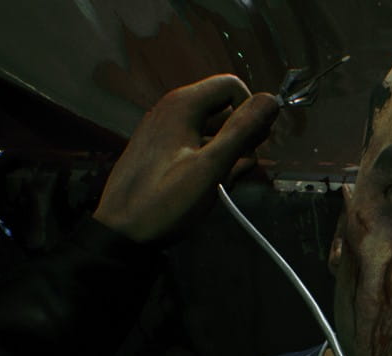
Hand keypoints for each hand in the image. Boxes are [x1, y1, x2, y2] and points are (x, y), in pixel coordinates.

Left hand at [92, 74, 278, 243]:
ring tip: (223, 183)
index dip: (250, 109)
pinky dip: (210, 161)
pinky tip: (211, 186)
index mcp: (182, 105)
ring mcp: (165, 131)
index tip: (253, 142)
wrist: (120, 233)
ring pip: (212, 130)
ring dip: (228, 153)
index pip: (231, 85)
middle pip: (223, 108)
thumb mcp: (210, 167)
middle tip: (239, 168)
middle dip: (241, 135)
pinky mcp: (161, 151)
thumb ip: (242, 131)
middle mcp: (172, 110)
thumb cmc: (165, 201)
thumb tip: (272, 99)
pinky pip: (197, 145)